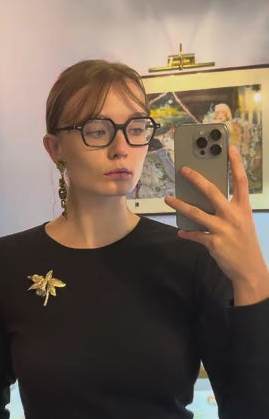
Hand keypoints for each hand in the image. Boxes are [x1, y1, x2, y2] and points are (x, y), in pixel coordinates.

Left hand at [165, 145, 268, 303]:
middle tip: (184, 169)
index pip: (241, 181)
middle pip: (213, 192)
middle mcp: (234, 216)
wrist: (249, 270)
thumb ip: (229, 210)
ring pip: (197, 213)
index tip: (230, 148)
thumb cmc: (244, 243)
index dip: (236, 164)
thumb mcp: (243, 223)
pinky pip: (196, 235)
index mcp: (243, 209)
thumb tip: (207, 200)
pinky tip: (181, 231)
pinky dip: (187, 233)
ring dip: (180, 205)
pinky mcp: (214, 243)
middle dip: (197, 179)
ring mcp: (223, 229)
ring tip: (168, 199)